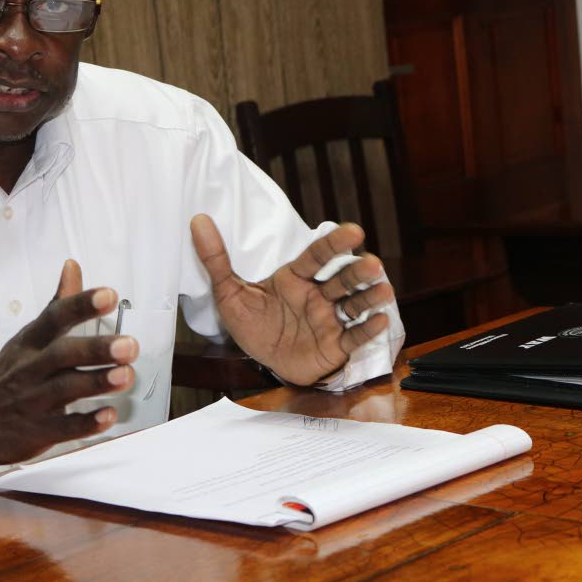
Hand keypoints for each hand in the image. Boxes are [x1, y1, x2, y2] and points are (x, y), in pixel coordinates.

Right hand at [0, 260, 139, 468]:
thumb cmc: (6, 375)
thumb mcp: (27, 338)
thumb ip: (57, 304)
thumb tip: (73, 267)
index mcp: (30, 343)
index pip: (54, 317)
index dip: (81, 305)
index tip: (109, 295)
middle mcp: (31, 369)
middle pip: (63, 354)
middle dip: (96, 348)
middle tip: (129, 345)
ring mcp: (32, 402)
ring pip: (65, 390)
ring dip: (97, 382)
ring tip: (126, 375)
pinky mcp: (36, 432)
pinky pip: (63, 428)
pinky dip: (86, 423)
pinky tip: (108, 415)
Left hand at [190, 214, 393, 385]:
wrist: (261, 360)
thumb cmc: (252, 323)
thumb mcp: (228, 292)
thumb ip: (215, 259)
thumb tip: (198, 220)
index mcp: (295, 278)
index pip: (317, 256)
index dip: (334, 244)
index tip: (353, 231)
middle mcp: (317, 296)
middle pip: (341, 280)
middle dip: (357, 273)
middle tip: (373, 264)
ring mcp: (329, 320)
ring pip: (353, 306)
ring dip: (369, 299)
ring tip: (384, 291)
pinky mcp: (334, 346)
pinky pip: (353, 338)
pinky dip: (367, 331)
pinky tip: (380, 322)